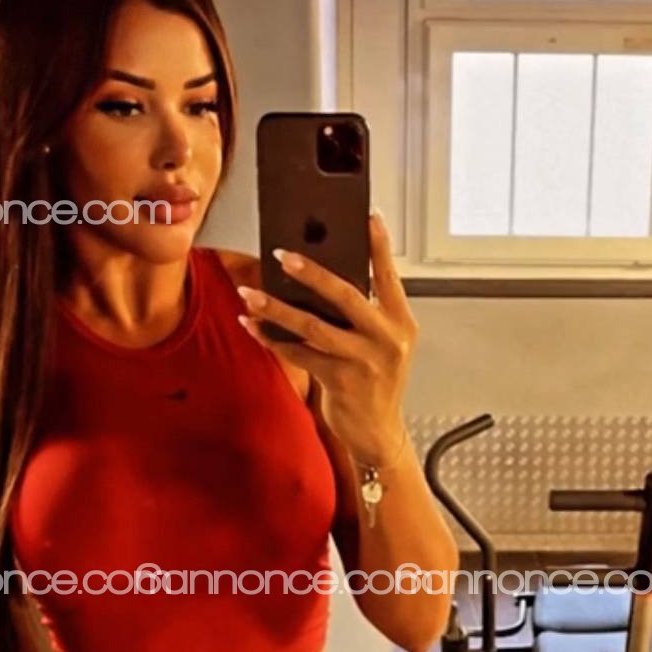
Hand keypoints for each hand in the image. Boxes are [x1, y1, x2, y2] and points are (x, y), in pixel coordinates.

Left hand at [236, 211, 417, 465]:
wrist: (378, 433)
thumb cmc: (376, 385)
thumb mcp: (384, 346)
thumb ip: (366, 317)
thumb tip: (327, 283)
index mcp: (400, 323)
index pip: (389, 276)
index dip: (379, 246)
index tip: (367, 217)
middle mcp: (386, 338)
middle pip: (345, 295)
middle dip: (311, 272)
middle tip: (282, 254)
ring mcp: (363, 360)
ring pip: (313, 326)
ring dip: (276, 309)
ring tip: (251, 294)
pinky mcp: (340, 381)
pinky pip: (299, 354)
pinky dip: (272, 340)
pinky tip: (253, 328)